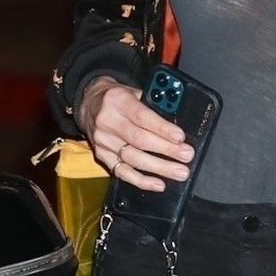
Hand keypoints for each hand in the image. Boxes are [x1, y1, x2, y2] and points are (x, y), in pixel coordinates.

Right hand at [79, 76, 192, 193]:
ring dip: (159, 168)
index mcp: (118, 101)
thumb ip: (153, 105)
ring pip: (133, 158)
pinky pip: (122, 172)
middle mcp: (108, 121)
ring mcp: (103, 141)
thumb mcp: (134, 92)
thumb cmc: (118, 99)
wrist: (90, 103)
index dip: (162, 128)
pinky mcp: (102, 156)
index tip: (180, 138)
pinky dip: (141, 180)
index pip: (142, 116)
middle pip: (139, 140)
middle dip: (166, 150)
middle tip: (186, 156)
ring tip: (179, 172)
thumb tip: (177, 122)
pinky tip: (158, 184)